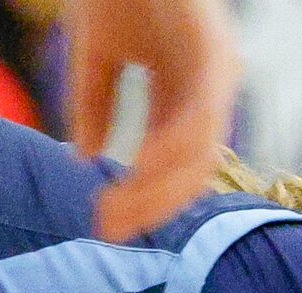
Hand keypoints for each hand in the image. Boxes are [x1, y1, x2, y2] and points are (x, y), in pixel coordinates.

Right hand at [68, 0, 243, 241]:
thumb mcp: (97, 55)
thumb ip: (94, 107)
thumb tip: (84, 160)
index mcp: (188, 93)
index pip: (175, 165)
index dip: (143, 199)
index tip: (105, 224)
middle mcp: (211, 89)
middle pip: (191, 170)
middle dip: (149, 204)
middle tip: (107, 230)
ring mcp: (218, 72)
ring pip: (200, 152)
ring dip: (157, 186)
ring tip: (118, 208)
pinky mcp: (213, 52)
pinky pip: (200, 115)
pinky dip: (171, 147)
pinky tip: (139, 170)